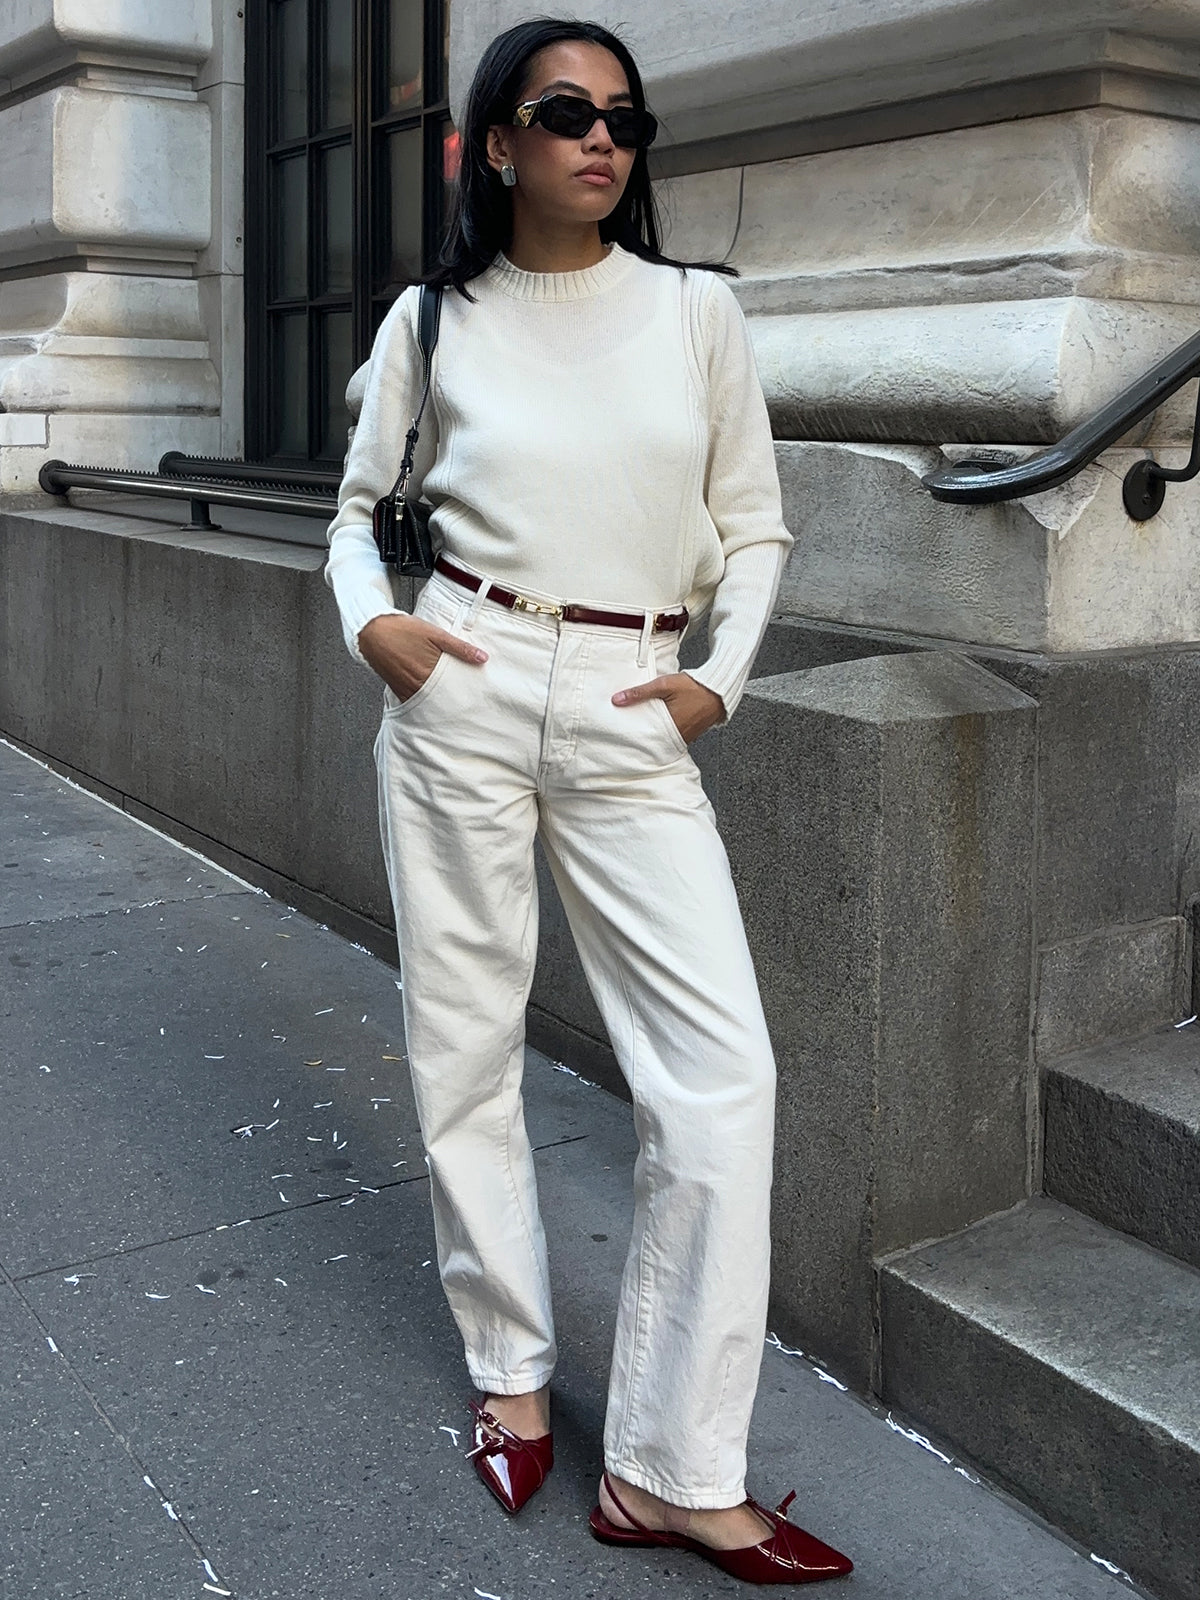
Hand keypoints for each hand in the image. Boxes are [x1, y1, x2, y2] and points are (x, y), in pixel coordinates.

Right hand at [358, 612, 486, 700]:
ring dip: (439, 701)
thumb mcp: (436, 634)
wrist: (372, 630)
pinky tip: (431, 695)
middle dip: (454, 699)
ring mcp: (406, 690)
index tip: (476, 695)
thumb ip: (460, 648)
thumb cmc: (402, 630)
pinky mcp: (397, 690)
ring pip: (428, 702)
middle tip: (466, 700)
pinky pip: (414, 700)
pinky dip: (424, 700)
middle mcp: (416, 686)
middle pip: (442, 699)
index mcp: (429, 673)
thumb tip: (482, 658)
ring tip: (451, 698)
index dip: (466, 693)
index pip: (454, 690)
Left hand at [612, 672, 724, 743]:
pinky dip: (666, 729)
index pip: (644, 736)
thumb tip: (618, 699)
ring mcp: (686, 735)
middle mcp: (678, 735)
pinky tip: (662, 720)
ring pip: (663, 737)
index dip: (632, 734)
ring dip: (655, 731)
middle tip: (631, 727)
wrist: (719, 688)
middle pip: (653, 738)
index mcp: (670, 727)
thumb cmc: (696, 687)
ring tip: (645, 722)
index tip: (622, 731)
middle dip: (642, 733)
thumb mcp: (664, 685)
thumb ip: (640, 692)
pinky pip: (673, 734)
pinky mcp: (691, 732)